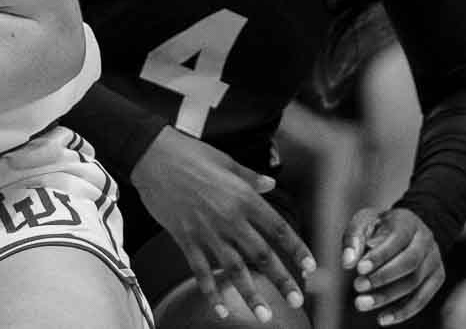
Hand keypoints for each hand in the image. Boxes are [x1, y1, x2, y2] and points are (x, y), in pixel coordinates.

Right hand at [131, 127, 314, 320]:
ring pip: (234, 269)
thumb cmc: (190, 153)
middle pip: (261, 255)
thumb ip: (250, 177)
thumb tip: (271, 185)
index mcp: (243, 196)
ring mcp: (207, 231)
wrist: (153, 156)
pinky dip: (211, 291)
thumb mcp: (226, 161)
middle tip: (297, 301)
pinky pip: (201, 270)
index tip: (311, 267)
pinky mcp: (185, 238)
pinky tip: (220, 309)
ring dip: (251, 295)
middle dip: (282, 280)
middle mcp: (229, 217)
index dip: (297, 249)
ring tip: (265, 316)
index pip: (278, 228)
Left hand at [341, 207, 443, 325]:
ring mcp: (434, 259)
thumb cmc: (379, 227)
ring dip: (387, 296)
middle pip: (410, 262)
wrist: (406, 229)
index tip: (359, 269)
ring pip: (415, 283)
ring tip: (361, 303)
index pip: (398, 238)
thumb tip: (348, 262)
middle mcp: (426, 239)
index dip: (379, 255)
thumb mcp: (364, 222)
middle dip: (383, 277)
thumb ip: (354, 238)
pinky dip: (403, 311)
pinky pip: (422, 299)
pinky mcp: (437, 277)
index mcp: (408, 221)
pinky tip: (383, 318)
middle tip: (358, 286)